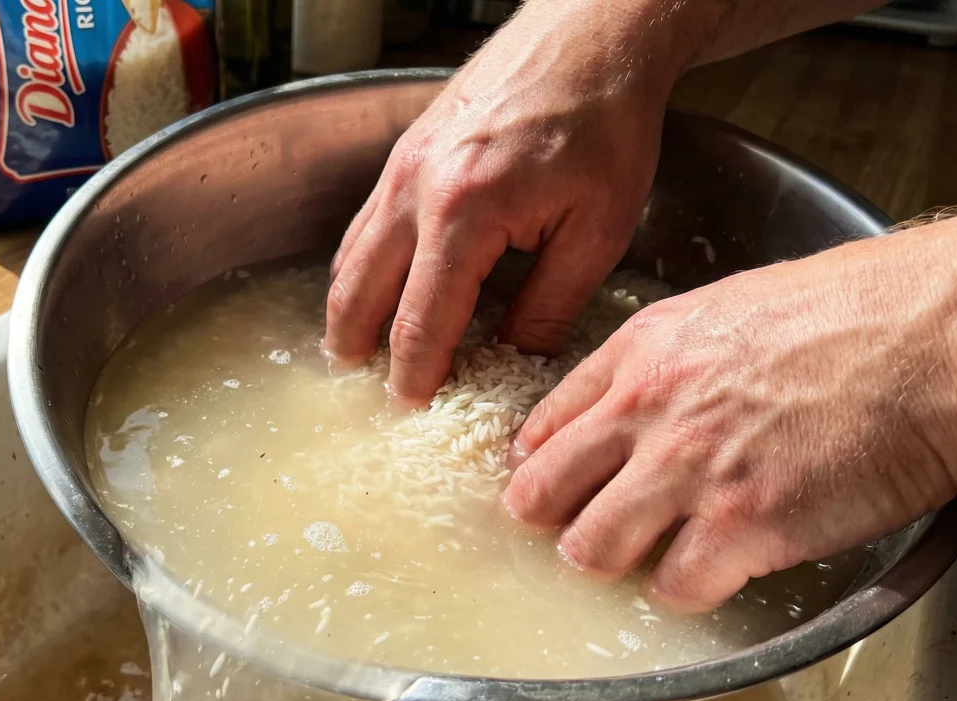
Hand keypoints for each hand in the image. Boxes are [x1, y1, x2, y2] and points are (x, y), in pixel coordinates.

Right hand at [323, 0, 680, 404]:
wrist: (592, 35)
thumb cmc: (605, 122)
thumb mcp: (598, 229)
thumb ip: (550, 304)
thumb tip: (515, 356)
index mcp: (464, 214)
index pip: (422, 321)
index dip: (414, 374)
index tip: (413, 408)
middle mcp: (416, 188)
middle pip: (360, 292)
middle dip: (359, 348)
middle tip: (370, 389)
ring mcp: (403, 164)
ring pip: (351, 254)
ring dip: (350, 307)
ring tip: (361, 348)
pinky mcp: (407, 148)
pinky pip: (366, 220)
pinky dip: (363, 263)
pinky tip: (382, 283)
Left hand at [502, 202, 956, 611]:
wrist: (941, 336)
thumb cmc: (864, 310)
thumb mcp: (733, 306)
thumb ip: (673, 357)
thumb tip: (645, 398)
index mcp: (643, 350)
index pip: (542, 424)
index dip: (541, 464)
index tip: (551, 484)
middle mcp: (648, 409)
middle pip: (541, 493)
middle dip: (556, 520)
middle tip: (586, 529)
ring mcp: (689, 470)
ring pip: (590, 550)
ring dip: (616, 561)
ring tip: (653, 554)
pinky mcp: (742, 526)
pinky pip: (674, 587)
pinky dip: (691, 589)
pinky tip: (721, 567)